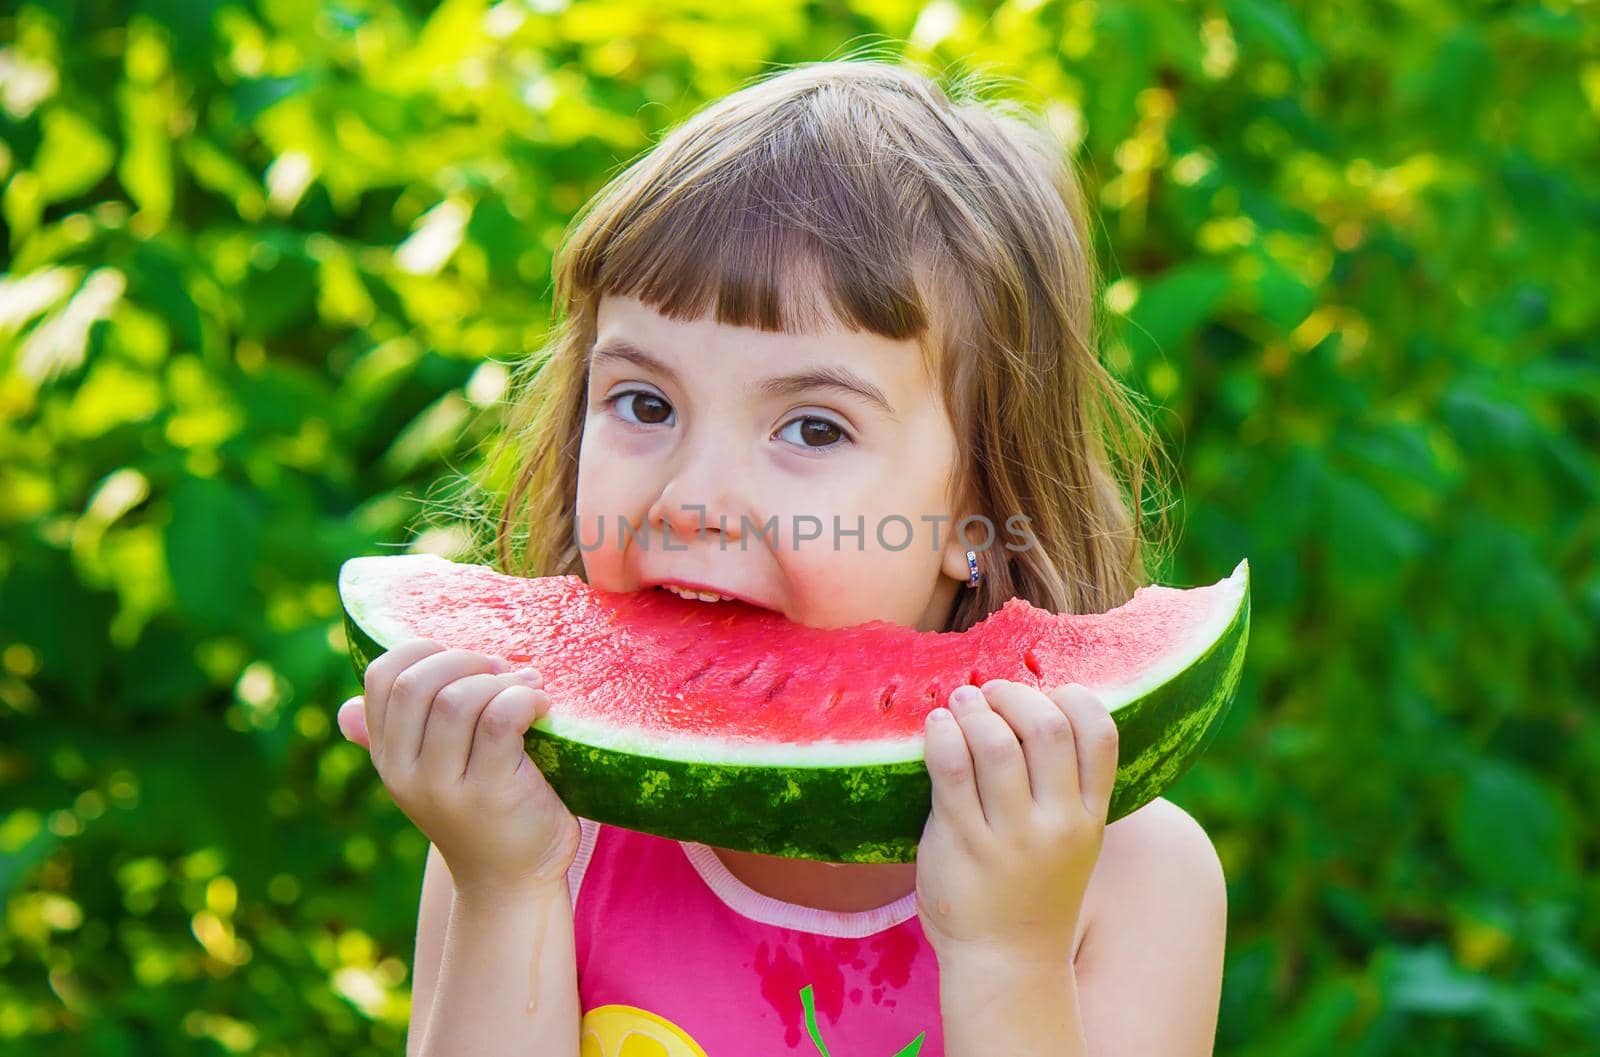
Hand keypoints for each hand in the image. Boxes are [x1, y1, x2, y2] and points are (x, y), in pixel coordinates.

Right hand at [336, 638, 580, 896]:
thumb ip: (401, 738)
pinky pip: (500, 719)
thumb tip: (345, 711)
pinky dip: (524, 699)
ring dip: (502, 681)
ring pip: (458, 699)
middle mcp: (405, 773)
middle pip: (417, 682)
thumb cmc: (482, 814)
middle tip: (505, 674)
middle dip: (467, 660)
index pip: (380, 677)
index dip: (424, 651)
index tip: (466, 664)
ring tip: (529, 692)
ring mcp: (445, 788)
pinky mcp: (490, 794)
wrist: (512, 881)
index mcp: (388, 756)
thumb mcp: (431, 774)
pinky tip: (542, 708)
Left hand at [914, 680, 1118, 964]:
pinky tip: (937, 726)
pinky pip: (952, 770)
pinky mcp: (964, 844)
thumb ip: (1064, 787)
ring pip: (997, 745)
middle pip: (1048, 728)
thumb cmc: (1033, 892)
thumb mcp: (1073, 841)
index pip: (1100, 733)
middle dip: (1014, 695)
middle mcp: (1058, 825)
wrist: (1007, 965)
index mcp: (1090, 817)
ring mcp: (1011, 838)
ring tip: (960, 703)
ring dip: (974, 710)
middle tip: (989, 693)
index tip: (1043, 694)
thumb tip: (1032, 707)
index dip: (1071, 697)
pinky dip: (942, 734)